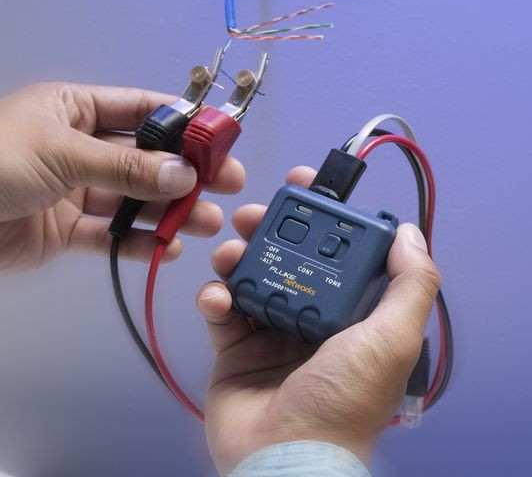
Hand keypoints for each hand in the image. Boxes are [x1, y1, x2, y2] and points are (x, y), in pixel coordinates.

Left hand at [0, 82, 244, 271]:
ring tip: (206, 222)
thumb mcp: (62, 153)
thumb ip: (127, 167)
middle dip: (186, 171)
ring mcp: (75, 190)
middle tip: (227, 183)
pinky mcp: (67, 231)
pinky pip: (111, 235)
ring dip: (170, 211)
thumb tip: (186, 174)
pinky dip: (138, 242)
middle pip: (145, 158)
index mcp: (75, 110)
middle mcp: (80, 147)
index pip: (140, 109)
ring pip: (134, 199)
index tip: (219, 137)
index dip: (182, 121)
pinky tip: (166, 247)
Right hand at [196, 166, 440, 475]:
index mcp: (351, 313)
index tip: (304, 187)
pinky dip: (214, 297)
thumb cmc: (344, 398)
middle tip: (254, 214)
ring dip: (238, 255)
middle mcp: (312, 317)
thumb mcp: (393, 339)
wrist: (284, 458)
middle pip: (288, 257)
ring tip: (231, 251)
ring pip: (251, 275)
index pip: (337, 252)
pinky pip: (221, 310)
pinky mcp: (234, 348)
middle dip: (270, 229)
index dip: (323, 218)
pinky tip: (217, 298)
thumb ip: (410, 284)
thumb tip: (409, 232)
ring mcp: (270, 331)